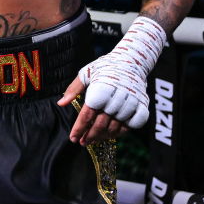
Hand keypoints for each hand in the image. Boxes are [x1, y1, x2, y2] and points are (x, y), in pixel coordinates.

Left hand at [59, 16, 166, 145]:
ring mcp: (132, 103)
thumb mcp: (85, 73)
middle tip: (82, 142)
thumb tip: (60, 103)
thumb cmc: (105, 67)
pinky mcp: (143, 106)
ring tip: (93, 139)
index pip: (88, 114)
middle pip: (101, 124)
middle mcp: (117, 97)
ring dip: (103, 136)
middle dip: (89, 136)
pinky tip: (111, 134)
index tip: (73, 138)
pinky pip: (132, 126)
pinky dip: (121, 132)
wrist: (131, 61)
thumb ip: (73, 89)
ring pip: (116, 127)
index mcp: (101, 89)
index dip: (79, 128)